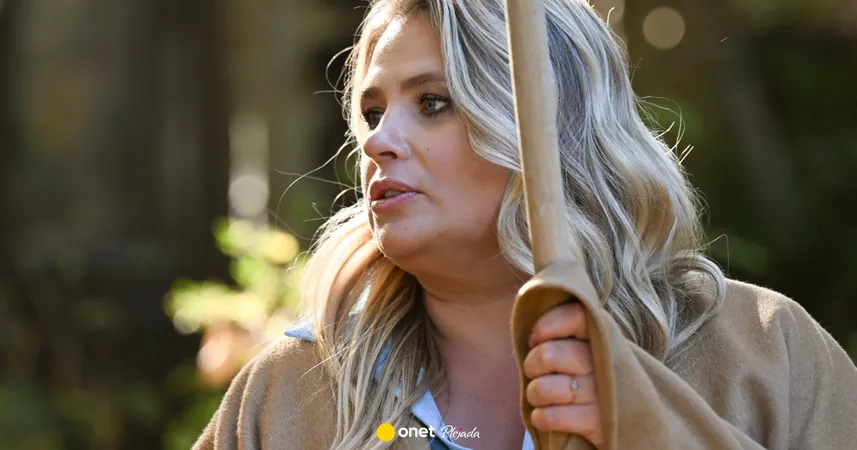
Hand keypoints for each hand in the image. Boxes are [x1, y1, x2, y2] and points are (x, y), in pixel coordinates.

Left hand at [523, 302, 603, 447]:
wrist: (643, 428)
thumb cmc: (600, 384)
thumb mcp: (594, 354)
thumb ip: (570, 338)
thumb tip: (533, 337)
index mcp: (605, 338)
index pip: (575, 316)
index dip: (547, 325)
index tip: (535, 339)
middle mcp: (606, 363)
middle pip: (548, 355)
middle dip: (531, 365)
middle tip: (536, 373)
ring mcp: (603, 394)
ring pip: (543, 388)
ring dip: (534, 394)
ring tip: (542, 398)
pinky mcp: (599, 424)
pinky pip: (550, 417)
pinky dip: (540, 418)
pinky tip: (546, 417)